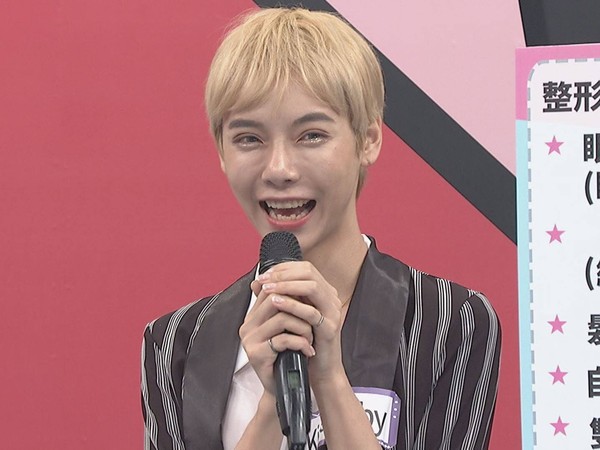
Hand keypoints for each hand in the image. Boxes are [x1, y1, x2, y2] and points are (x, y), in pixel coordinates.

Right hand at [238, 271, 314, 394]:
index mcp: (253, 316)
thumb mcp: (287, 328)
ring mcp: (250, 340)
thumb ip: (288, 308)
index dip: (293, 293)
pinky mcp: (256, 355)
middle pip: (276, 301)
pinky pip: (283, 340)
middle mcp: (248, 325)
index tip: (310, 302)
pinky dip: (301, 343)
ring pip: (282, 319)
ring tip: (311, 337)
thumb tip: (299, 283)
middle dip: (300, 309)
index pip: (271, 291)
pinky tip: (308, 349)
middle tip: (313, 318)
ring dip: (303, 327)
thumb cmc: (287, 355)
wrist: (283, 387)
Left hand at [252, 261, 346, 385]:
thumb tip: (256, 283)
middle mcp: (330, 298)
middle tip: (265, 280)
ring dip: (287, 285)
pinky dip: (292, 305)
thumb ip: (276, 297)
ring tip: (267, 289)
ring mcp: (332, 312)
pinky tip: (276, 304)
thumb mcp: (289, 315)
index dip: (284, 268)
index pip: (305, 268)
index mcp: (323, 292)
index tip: (265, 274)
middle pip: (309, 272)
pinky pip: (311, 312)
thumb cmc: (304, 341)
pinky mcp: (330, 328)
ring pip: (312, 287)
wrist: (319, 370)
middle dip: (283, 274)